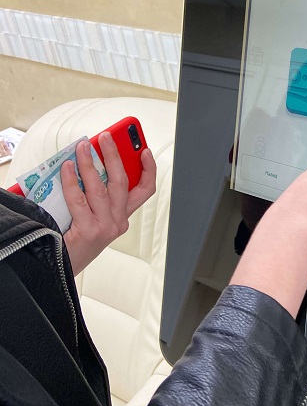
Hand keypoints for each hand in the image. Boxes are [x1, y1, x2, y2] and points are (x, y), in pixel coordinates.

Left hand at [62, 133, 156, 274]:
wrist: (58, 269)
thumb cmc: (72, 240)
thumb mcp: (92, 215)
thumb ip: (95, 193)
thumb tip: (89, 161)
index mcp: (122, 217)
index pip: (145, 191)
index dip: (148, 169)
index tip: (143, 150)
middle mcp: (118, 221)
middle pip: (122, 182)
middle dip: (115, 155)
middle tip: (106, 136)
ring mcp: (105, 227)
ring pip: (100, 187)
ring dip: (90, 163)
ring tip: (82, 146)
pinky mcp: (88, 231)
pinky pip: (79, 199)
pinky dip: (71, 181)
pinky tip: (67, 167)